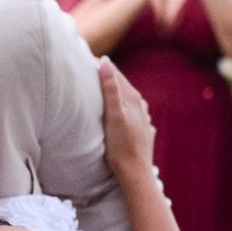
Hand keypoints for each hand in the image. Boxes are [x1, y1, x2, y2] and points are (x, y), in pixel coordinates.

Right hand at [99, 57, 156, 179]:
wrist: (135, 174)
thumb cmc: (121, 146)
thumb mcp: (114, 115)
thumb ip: (111, 89)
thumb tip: (105, 62)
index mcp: (133, 100)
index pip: (116, 75)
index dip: (102, 66)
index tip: (87, 56)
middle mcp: (141, 107)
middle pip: (123, 86)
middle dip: (109, 76)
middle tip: (93, 67)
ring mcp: (144, 120)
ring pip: (129, 100)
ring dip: (117, 92)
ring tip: (105, 87)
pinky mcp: (143, 132)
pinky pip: (133, 113)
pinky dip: (124, 107)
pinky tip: (123, 111)